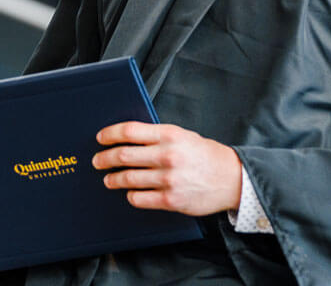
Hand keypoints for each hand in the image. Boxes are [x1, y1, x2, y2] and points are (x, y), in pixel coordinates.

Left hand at [92, 122, 241, 215]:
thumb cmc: (206, 155)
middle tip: (98, 161)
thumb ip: (158, 136)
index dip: (110, 134)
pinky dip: (131, 195)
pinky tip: (129, 193)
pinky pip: (140, 198)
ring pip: (128, 178)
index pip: (130, 131)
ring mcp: (169, 179)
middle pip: (124, 155)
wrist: (232, 179)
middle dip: (105, 158)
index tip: (100, 138)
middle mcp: (168, 155)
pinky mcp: (171, 200)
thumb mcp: (184, 136)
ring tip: (109, 179)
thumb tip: (127, 138)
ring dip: (114, 179)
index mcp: (170, 135)